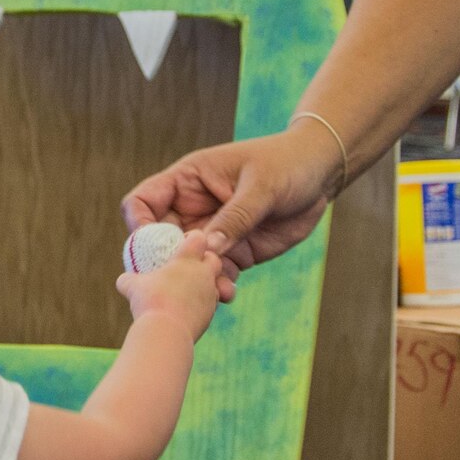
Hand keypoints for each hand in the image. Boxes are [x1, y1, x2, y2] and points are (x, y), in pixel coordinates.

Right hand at [116, 230, 222, 341]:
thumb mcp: (132, 287)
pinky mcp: (211, 314)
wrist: (167, 332)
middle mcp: (204, 274)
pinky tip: (188, 310)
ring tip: (187, 292)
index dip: (192, 239)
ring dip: (205, 286)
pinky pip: (211, 305)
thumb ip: (129, 280)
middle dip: (205, 261)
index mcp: (188, 259)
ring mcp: (210, 294)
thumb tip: (123, 280)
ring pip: (216, 284)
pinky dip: (202, 305)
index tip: (181, 245)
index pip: (198, 238)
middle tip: (189, 268)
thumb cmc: (150, 302)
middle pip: (214, 259)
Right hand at [122, 127, 338, 299]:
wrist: (319, 176)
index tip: (151, 248)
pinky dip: (216, 288)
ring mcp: (212, 234)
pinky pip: (215, 276)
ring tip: (209, 292)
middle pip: (157, 241)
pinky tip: (227, 294)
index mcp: (188, 180)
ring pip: (186, 264)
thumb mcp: (262, 186)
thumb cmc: (286, 164)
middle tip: (178, 280)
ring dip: (191, 281)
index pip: (144, 201)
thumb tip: (207, 249)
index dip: (139, 225)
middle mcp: (193, 209)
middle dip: (163, 263)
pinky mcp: (234, 253)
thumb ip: (236, 217)